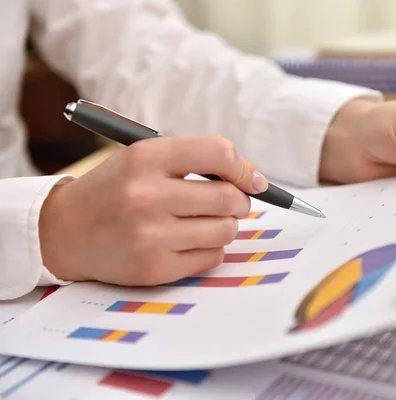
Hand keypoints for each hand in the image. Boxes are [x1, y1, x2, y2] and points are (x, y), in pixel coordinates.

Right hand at [39, 135, 268, 285]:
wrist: (65, 232)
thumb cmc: (115, 190)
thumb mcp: (144, 159)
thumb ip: (195, 161)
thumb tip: (253, 180)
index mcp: (146, 158)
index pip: (217, 153)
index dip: (243, 167)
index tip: (252, 180)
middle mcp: (146, 196)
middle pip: (229, 198)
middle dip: (240, 201)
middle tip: (230, 203)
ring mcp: (149, 236)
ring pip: (225, 230)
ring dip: (224, 226)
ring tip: (202, 222)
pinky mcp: (154, 269)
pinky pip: (212, 258)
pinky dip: (210, 249)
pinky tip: (187, 242)